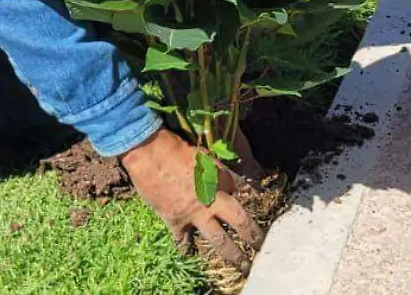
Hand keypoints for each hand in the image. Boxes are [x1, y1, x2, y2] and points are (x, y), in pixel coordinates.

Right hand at [122, 128, 262, 268]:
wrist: (150, 152)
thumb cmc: (175, 148)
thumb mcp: (204, 154)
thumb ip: (219, 170)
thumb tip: (234, 180)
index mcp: (222, 178)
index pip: (244, 190)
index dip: (252, 196)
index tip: (259, 202)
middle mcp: (213, 198)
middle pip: (240, 220)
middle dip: (253, 234)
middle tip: (260, 243)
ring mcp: (195, 213)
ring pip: (218, 239)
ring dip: (232, 253)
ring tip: (241, 263)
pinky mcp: (176, 221)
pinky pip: (184, 240)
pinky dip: (187, 247)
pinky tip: (190, 253)